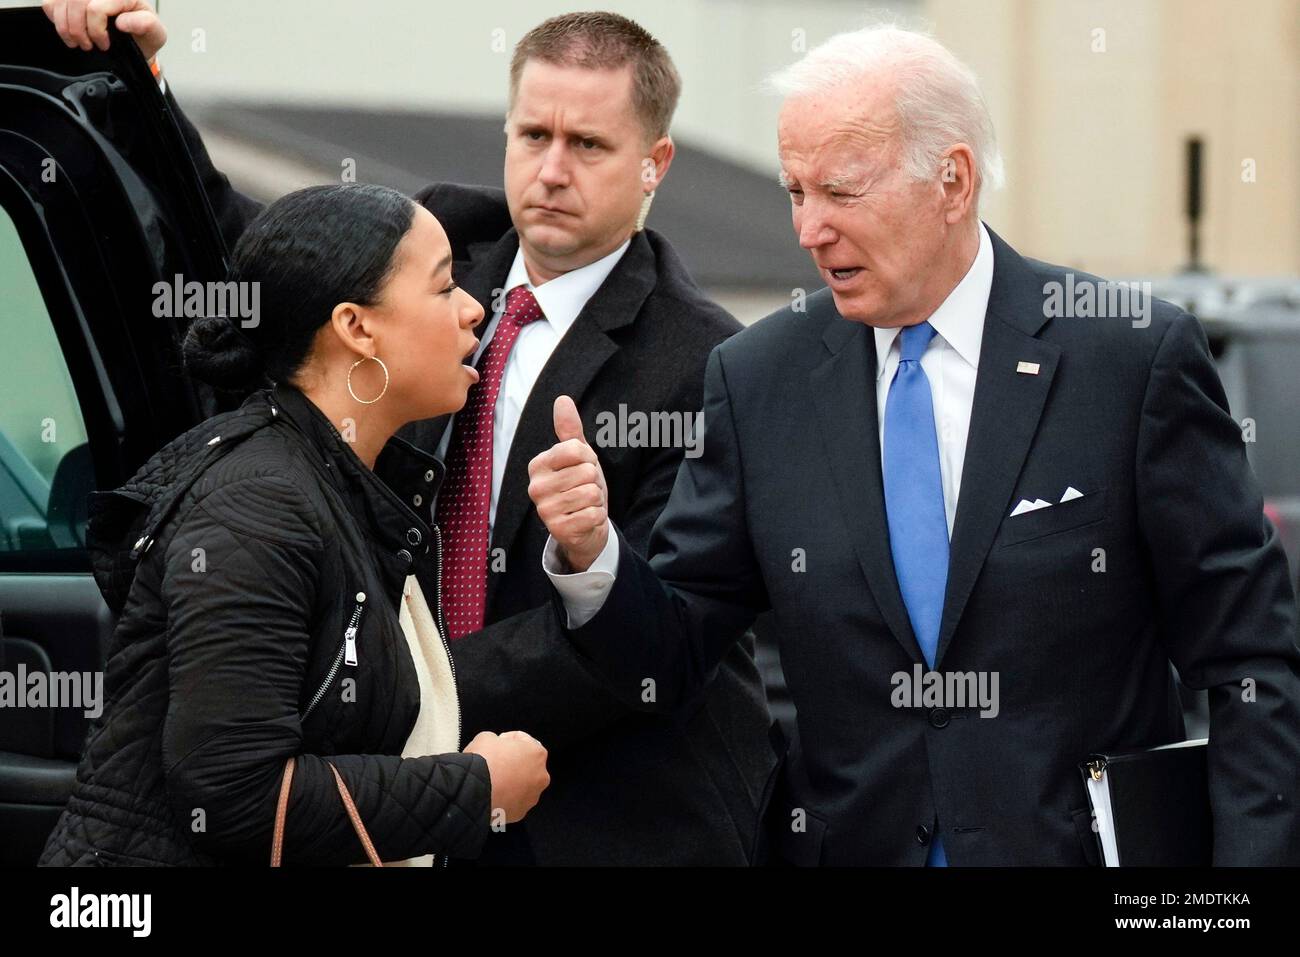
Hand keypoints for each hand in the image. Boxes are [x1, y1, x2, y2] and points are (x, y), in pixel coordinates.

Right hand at [43, 0, 167, 61]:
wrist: (136, 41)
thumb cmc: (144, 36)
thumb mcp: (155, 33)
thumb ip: (145, 24)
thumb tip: (122, 22)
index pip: (95, 7)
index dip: (96, 30)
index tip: (103, 44)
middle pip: (75, 3)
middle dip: (78, 30)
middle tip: (88, 45)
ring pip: (60, 3)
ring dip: (66, 27)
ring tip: (78, 42)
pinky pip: (51, 3)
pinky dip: (56, 19)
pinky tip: (68, 30)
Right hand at [462, 730, 548, 823]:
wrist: (472, 791)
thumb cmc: (483, 762)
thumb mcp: (486, 737)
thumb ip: (497, 740)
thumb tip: (494, 745)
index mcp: (537, 754)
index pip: (525, 741)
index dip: (508, 740)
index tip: (498, 743)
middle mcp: (540, 777)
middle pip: (527, 766)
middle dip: (513, 763)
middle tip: (495, 762)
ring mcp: (531, 797)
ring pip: (522, 786)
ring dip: (510, 782)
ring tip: (492, 780)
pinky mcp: (520, 812)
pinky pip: (513, 802)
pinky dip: (505, 798)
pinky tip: (492, 793)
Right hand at [527, 395, 608, 571]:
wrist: (584, 526)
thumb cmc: (580, 486)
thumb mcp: (578, 457)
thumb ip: (570, 430)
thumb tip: (562, 399)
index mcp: (538, 465)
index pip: (576, 449)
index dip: (589, 458)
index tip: (582, 468)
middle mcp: (535, 487)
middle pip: (586, 472)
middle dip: (593, 481)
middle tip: (584, 490)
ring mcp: (544, 510)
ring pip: (591, 493)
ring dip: (596, 500)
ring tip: (585, 504)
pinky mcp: (558, 530)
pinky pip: (592, 514)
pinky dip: (596, 517)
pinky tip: (586, 519)